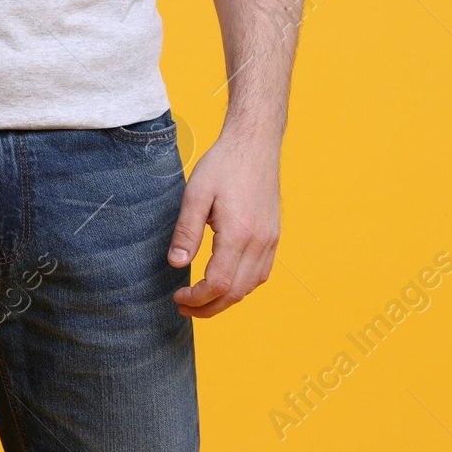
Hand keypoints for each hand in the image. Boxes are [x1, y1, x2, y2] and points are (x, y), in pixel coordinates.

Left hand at [167, 131, 280, 316]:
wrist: (255, 144)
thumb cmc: (223, 165)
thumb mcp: (196, 193)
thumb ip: (187, 231)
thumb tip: (177, 264)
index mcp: (239, 233)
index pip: (219, 283)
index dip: (197, 298)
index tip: (178, 297)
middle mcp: (260, 241)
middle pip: (236, 292)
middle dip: (209, 307)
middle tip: (185, 307)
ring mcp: (271, 240)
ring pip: (251, 286)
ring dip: (226, 299)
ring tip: (202, 299)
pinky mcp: (274, 235)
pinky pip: (261, 273)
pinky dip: (243, 286)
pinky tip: (226, 282)